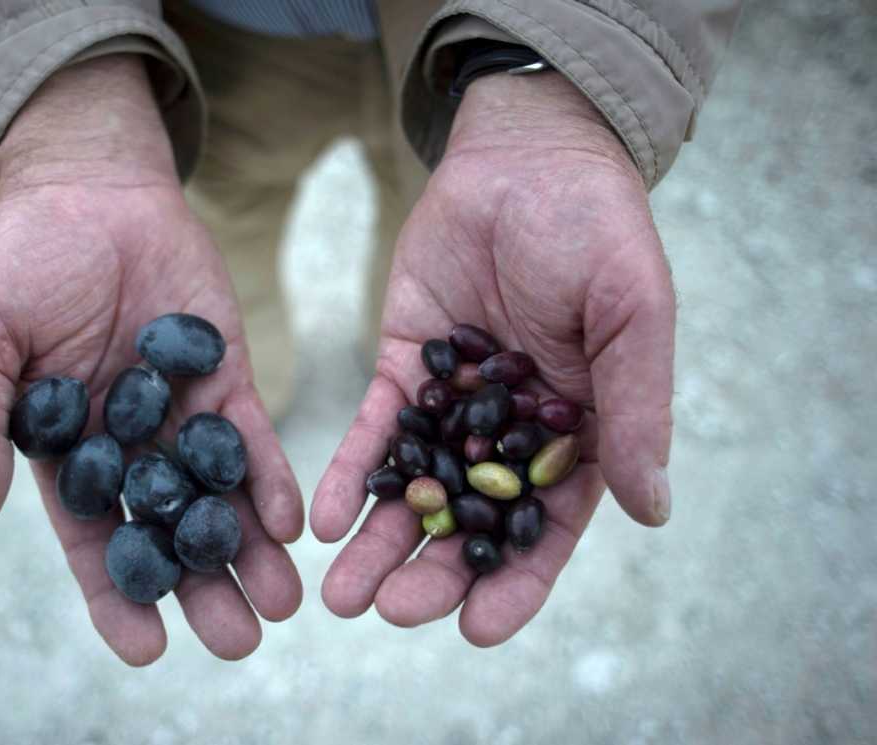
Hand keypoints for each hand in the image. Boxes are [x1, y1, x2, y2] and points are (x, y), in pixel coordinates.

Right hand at [0, 57, 302, 663]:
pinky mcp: (225, 376)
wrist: (90, 189)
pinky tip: (286, 521)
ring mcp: (181, 415)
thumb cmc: (19, 263)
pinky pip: (251, 437)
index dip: (117, 596)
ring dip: (249, 550)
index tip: (148, 649)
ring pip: (218, 498)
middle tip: (241, 641)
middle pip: (169, 533)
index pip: (92, 541)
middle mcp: (130, 446)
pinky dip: (268, 478)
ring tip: (284, 604)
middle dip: (203, 588)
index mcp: (67, 452)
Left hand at [311, 71, 674, 645]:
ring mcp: (454, 404)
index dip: (517, 581)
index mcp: (578, 432)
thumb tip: (652, 509)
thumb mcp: (632, 317)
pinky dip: (350, 473)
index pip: (546, 525)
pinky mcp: (405, 367)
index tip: (478, 628)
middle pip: (469, 520)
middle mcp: (512, 432)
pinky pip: (375, 430)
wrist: (524, 157)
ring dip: (378, 541)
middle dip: (431, 572)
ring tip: (339, 594)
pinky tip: (322, 518)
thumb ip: (635, 410)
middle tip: (388, 612)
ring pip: (414, 488)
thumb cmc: (598, 230)